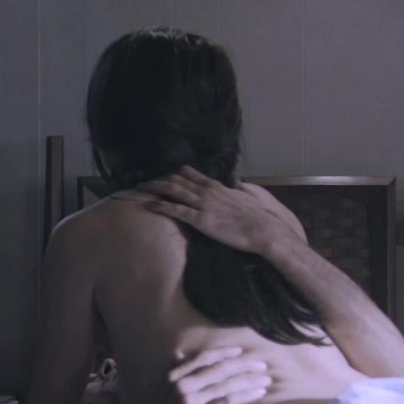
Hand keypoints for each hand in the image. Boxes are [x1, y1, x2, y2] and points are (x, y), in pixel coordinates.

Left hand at [139, 167, 293, 255]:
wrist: (263, 230)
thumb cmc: (256, 216)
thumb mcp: (244, 197)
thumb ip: (234, 190)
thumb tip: (233, 186)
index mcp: (215, 185)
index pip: (189, 173)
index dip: (173, 173)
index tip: (162, 175)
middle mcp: (206, 190)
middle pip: (176, 179)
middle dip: (158, 179)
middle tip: (144, 182)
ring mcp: (202, 204)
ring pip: (173, 190)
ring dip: (154, 188)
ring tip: (139, 189)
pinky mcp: (200, 219)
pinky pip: (176, 209)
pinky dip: (160, 205)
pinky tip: (148, 205)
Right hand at [139, 346, 271, 403]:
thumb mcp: (161, 395)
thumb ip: (173, 375)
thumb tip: (181, 355)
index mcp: (172, 378)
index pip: (203, 358)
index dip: (224, 352)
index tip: (240, 351)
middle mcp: (181, 387)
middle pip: (219, 369)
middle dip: (244, 365)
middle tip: (261, 365)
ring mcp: (190, 403)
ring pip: (226, 385)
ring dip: (249, 380)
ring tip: (266, 379)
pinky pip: (228, 403)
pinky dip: (246, 396)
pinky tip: (259, 394)